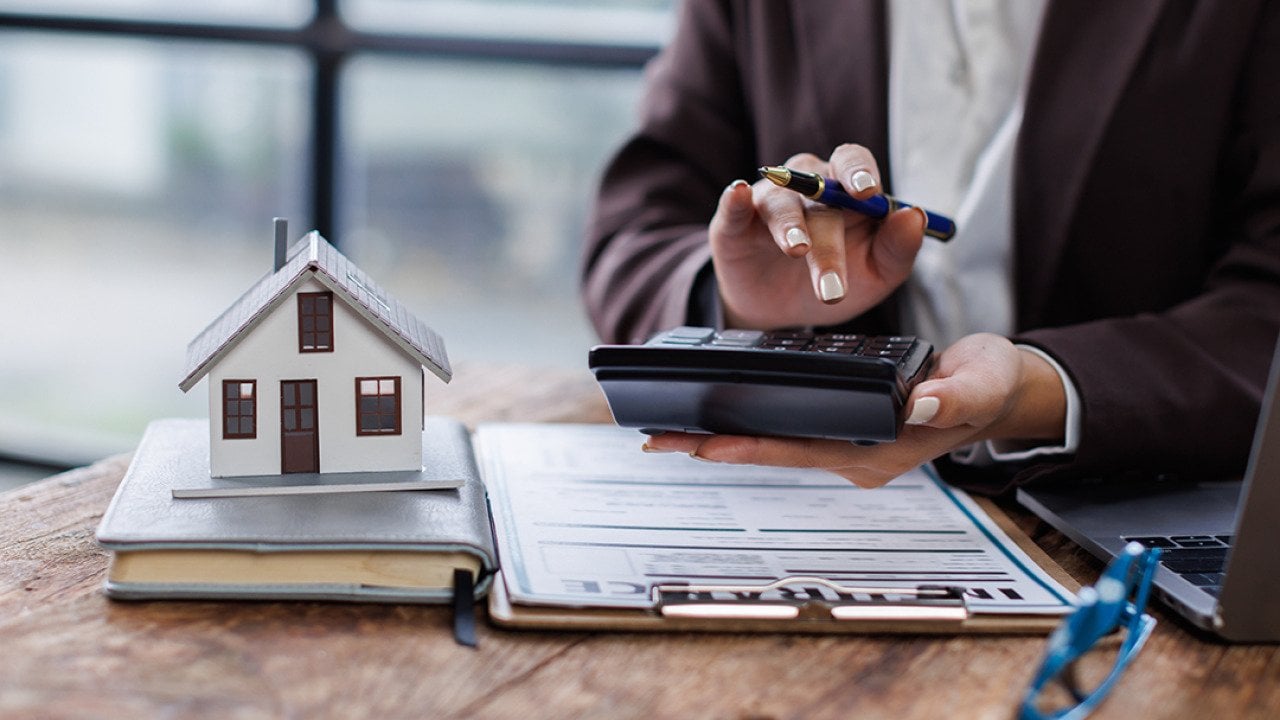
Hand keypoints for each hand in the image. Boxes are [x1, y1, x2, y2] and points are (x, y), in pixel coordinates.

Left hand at [640, 334, 1067, 486]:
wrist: (1001, 391)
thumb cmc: (991, 386)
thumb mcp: (980, 385)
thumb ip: (954, 397)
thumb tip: (922, 405)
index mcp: (877, 451)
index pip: (797, 451)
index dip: (747, 446)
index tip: (698, 445)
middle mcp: (853, 455)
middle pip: (771, 451)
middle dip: (714, 445)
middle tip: (656, 438)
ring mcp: (848, 445)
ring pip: (774, 442)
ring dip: (726, 435)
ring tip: (672, 428)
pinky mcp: (846, 427)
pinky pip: (788, 428)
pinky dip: (752, 421)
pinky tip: (722, 410)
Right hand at [710, 144, 925, 328]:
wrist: (784, 312)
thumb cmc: (836, 281)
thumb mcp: (877, 274)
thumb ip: (899, 248)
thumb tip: (913, 216)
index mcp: (845, 191)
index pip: (852, 163)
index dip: (860, 172)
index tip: (869, 194)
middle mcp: (805, 187)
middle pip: (818, 194)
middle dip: (829, 240)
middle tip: (834, 283)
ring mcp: (768, 203)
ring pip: (780, 203)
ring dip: (790, 226)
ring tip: (797, 250)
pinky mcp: (732, 225)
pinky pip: (732, 207)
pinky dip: (734, 200)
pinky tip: (738, 194)